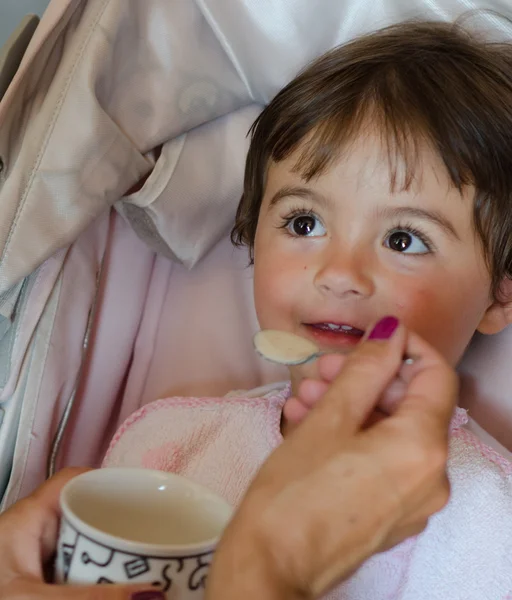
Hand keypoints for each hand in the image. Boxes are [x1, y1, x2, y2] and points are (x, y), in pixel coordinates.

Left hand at [0, 467, 163, 599]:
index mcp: (29, 520)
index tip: (145, 495)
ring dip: (114, 564)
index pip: (75, 481)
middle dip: (122, 529)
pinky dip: (100, 588)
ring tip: (149, 571)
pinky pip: (79, 580)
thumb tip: (149, 596)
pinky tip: (119, 596)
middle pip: (88, 516)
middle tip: (155, 543)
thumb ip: (85, 599)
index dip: (110, 480)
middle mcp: (35, 537)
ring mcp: (37, 566)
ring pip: (86, 553)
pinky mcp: (40, 590)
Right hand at [206, 320, 456, 598]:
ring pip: (390, 433)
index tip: (371, 338)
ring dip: (351, 407)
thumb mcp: (329, 417)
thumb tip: (392, 332)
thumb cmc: (295, 489)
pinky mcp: (391, 515)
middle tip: (320, 370)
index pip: (436, 375)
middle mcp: (433, 477)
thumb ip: (366, 368)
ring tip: (304, 399)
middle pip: (409, 405)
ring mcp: (414, 501)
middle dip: (365, 379)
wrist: (270, 566)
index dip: (406, 347)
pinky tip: (309, 426)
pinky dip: (353, 437)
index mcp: (424, 447)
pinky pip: (381, 461)